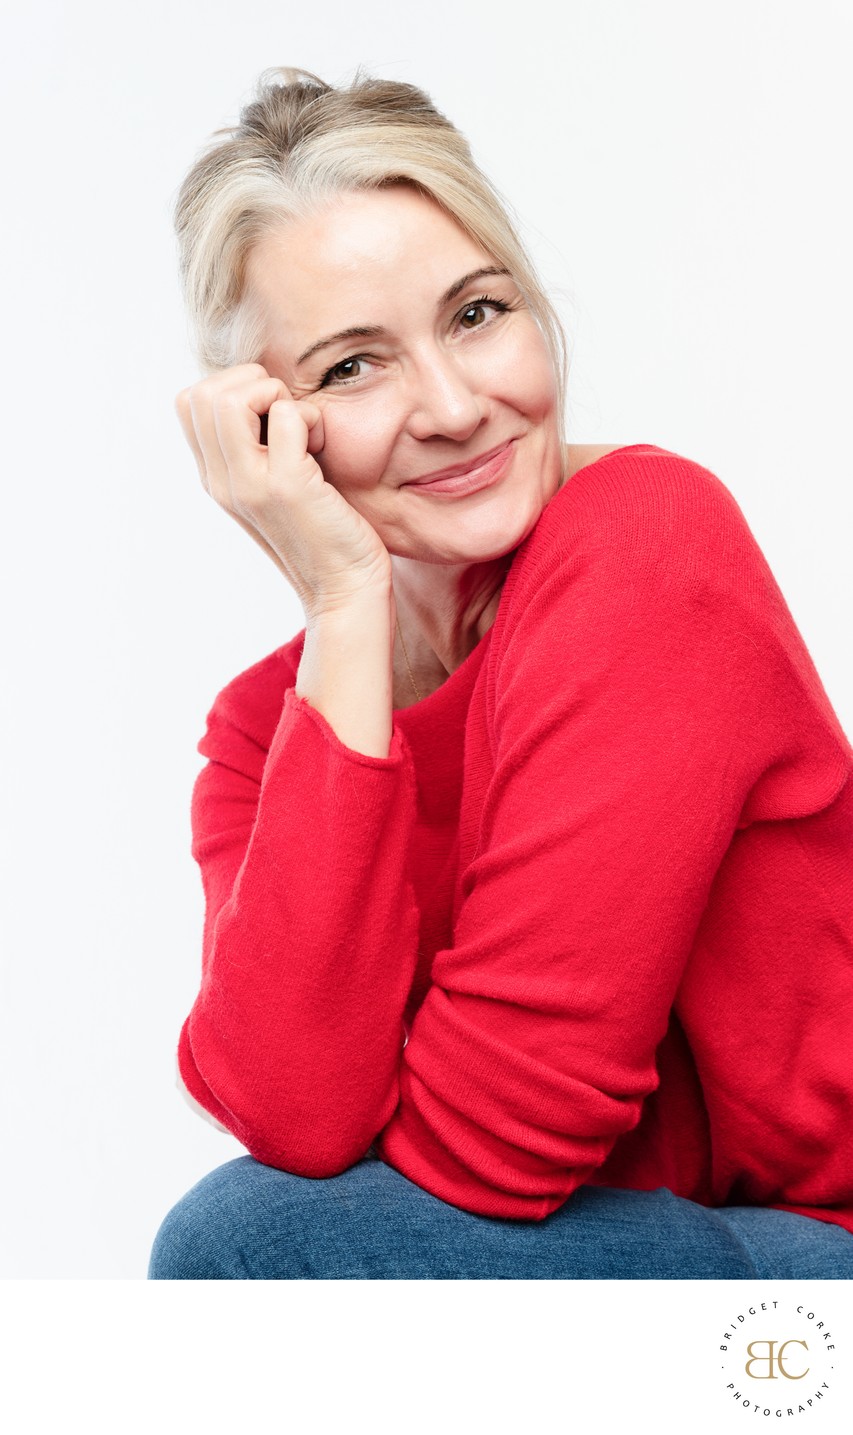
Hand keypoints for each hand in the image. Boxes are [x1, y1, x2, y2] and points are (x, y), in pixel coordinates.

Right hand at [175, 363, 392, 618]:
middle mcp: (223, 482)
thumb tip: (265, 396)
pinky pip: (288, 415)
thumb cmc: (324, 534)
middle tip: (288, 418)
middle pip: (204, 392)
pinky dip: (312, 418)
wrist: (345, 591)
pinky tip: (323, 449)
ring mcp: (251, 484)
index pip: (190, 401)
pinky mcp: (287, 487)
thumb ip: (258, 448)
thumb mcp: (276, 487)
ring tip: (303, 432)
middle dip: (254, 384)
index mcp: (216, 479)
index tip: (271, 418)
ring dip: (278, 396)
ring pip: (233, 397)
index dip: (234, 388)